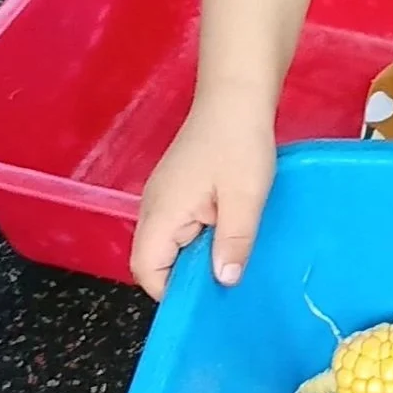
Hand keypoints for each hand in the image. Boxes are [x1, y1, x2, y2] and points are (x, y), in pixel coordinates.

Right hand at [129, 103, 276, 299]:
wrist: (237, 95)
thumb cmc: (240, 142)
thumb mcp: (245, 195)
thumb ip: (234, 241)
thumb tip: (224, 282)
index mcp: (161, 213)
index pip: (147, 270)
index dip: (172, 291)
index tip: (208, 298)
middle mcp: (153, 208)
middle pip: (155, 260)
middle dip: (187, 275)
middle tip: (227, 281)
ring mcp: (163, 197)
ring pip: (169, 244)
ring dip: (197, 255)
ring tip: (231, 259)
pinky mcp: (177, 189)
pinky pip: (180, 226)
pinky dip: (200, 237)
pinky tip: (229, 234)